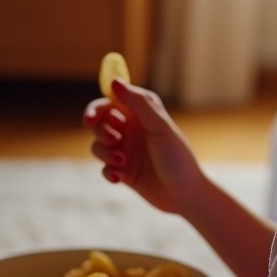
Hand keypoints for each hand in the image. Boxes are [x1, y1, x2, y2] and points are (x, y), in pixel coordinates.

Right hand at [83, 80, 204, 214]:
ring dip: (104, 152)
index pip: (110, 103)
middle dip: (101, 131)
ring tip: (121, 161)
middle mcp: (131, 130)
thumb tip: (115, 82)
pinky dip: (108, 172)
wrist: (186, 194)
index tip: (90, 120)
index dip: (96, 109)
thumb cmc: (177, 156)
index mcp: (140, 114)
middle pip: (99, 124)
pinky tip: (119, 178)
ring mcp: (126, 151)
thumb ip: (138, 103)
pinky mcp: (123, 172)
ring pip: (98, 146)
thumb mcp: (159, 127)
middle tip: (113, 139)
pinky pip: (104, 168)